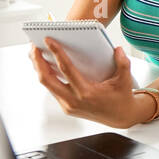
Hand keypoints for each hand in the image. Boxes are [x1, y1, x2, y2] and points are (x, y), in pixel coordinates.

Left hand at [30, 40, 147, 128]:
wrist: (120, 117)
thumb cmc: (121, 98)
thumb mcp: (125, 80)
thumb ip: (123, 63)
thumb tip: (117, 49)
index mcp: (86, 93)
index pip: (66, 70)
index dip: (57, 53)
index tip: (49, 41)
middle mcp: (74, 101)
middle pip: (47, 79)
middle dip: (37, 62)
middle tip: (33, 47)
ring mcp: (68, 106)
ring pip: (47, 85)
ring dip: (39, 69)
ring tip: (35, 54)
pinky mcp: (66, 107)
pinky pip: (52, 89)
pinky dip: (47, 77)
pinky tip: (45, 66)